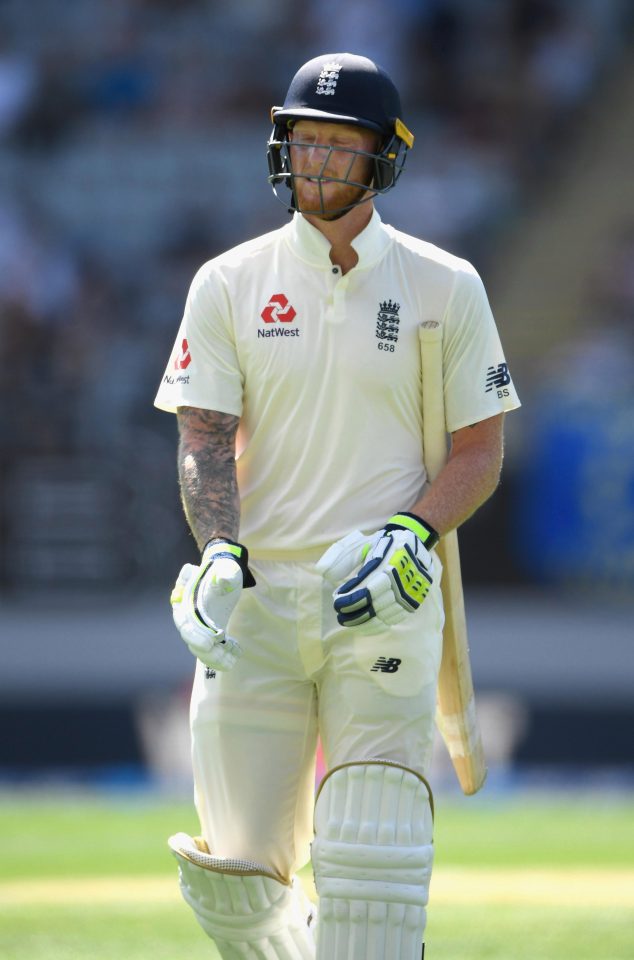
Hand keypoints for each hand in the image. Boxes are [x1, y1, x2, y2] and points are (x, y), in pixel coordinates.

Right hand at [170, 539, 255, 669]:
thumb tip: (224, 578)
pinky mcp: (209, 633)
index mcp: (185, 601)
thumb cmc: (223, 570)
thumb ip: (224, 573)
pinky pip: (211, 649)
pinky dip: (221, 656)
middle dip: (206, 651)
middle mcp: (188, 616)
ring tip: (230, 662)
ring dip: (214, 657)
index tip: (209, 643)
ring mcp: (198, 626)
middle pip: (192, 639)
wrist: (226, 574)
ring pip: (201, 648)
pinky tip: (235, 657)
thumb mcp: (225, 569)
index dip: (194, 635)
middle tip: (221, 656)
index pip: (184, 622)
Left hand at [317, 513, 438, 627]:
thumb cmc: (383, 544)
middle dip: (355, 614)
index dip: (351, 599)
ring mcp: (409, 593)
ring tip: (348, 622)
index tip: (337, 602)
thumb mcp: (362, 544)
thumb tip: (325, 573)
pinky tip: (363, 626)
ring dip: (364, 622)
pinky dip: (378, 625)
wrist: (415, 543)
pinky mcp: (413, 602)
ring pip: (384, 615)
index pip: (367, 589)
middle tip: (340, 616)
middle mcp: (402, 581)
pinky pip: (394, 619)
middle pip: (375, 605)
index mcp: (389, 564)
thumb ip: (344, 558)